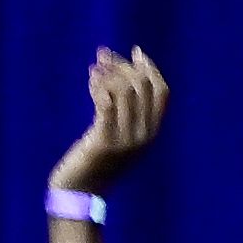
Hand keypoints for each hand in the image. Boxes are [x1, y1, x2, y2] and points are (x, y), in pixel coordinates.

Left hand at [51, 47, 169, 193]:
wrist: (79, 189)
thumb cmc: (96, 159)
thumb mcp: (120, 135)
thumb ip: (128, 113)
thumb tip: (123, 73)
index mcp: (152, 133)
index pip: (162, 92)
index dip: (151, 68)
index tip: (136, 52)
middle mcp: (144, 136)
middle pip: (142, 86)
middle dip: (123, 65)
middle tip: (103, 56)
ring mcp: (125, 140)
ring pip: (125, 90)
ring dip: (108, 72)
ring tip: (95, 68)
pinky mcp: (104, 141)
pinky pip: (106, 102)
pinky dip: (99, 85)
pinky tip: (91, 80)